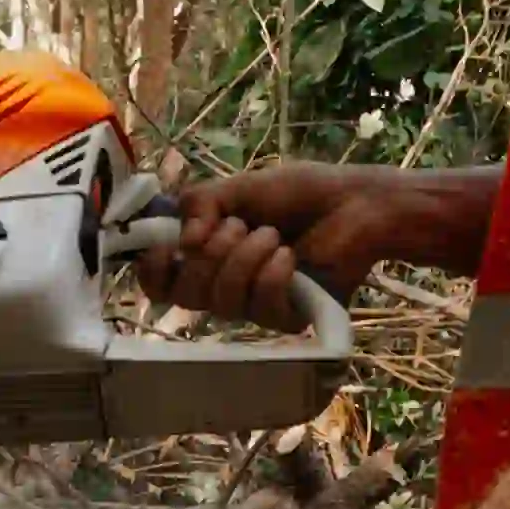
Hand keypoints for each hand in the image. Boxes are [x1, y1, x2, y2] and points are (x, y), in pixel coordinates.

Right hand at [134, 163, 489, 328]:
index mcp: (208, 255)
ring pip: (222, 303)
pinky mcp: (287, 319)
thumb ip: (201, 204)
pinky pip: (260, 308)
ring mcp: (255, 307)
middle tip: (239, 226)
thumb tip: (182, 241)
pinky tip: (291, 257)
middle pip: (186, 294)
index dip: (152, 272)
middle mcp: (226, 286)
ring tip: (272, 235)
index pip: (160, 283)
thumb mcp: (240, 189)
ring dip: (243, 259)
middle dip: (209, 255)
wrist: (357, 205)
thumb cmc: (302, 194)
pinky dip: (272, 274)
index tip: (162, 248)